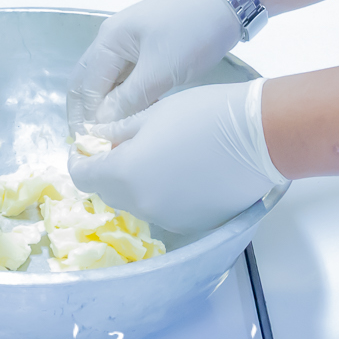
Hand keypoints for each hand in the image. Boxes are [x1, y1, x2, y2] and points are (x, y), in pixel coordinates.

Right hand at [68, 0, 240, 126]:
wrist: (226, 1)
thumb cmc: (192, 32)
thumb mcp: (161, 69)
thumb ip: (129, 98)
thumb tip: (101, 123)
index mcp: (109, 41)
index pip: (86, 87)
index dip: (86, 117)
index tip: (92, 146)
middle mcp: (112, 41)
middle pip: (89, 82)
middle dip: (88, 112)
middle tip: (96, 143)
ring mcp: (129, 44)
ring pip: (110, 82)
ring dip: (109, 106)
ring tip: (116, 135)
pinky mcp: (148, 49)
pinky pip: (128, 78)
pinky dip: (127, 97)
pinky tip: (136, 116)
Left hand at [69, 79, 285, 234]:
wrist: (258, 137)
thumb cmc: (203, 114)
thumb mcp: (152, 114)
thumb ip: (118, 132)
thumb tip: (98, 139)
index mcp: (125, 174)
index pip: (84, 176)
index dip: (81, 161)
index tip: (86, 149)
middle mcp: (141, 204)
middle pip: (108, 193)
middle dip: (108, 172)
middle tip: (121, 148)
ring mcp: (167, 218)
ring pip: (136, 203)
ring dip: (136, 184)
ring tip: (156, 157)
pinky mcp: (192, 224)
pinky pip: (163, 210)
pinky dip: (162, 195)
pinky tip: (181, 173)